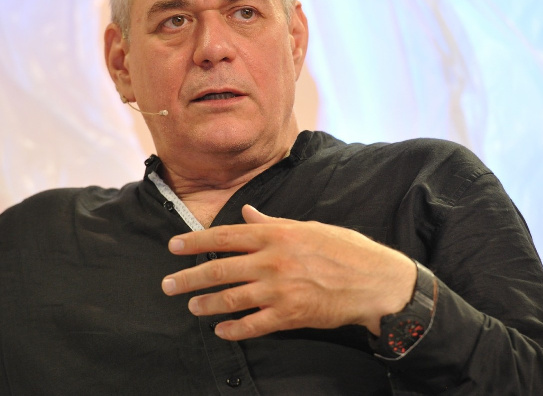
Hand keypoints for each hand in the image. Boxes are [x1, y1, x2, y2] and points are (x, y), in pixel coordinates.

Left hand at [161, 204, 415, 340]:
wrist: (375, 281)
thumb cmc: (344, 249)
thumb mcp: (308, 227)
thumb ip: (272, 223)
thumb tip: (245, 212)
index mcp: (276, 235)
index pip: (224, 236)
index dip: (195, 242)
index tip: (173, 247)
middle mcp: (272, 260)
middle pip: (219, 269)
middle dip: (189, 278)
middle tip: (167, 285)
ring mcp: (279, 289)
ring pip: (231, 298)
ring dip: (206, 304)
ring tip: (191, 306)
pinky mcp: (289, 315)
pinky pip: (253, 325)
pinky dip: (234, 329)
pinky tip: (220, 330)